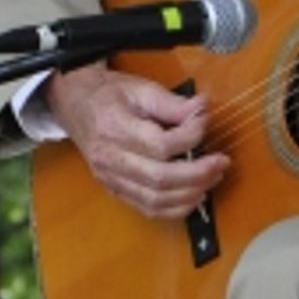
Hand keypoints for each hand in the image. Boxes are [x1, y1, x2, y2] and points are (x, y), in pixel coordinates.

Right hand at [47, 62, 228, 218]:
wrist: (77, 105)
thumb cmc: (109, 95)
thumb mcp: (140, 88)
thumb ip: (172, 103)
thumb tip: (202, 110)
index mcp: (114, 127)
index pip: (160, 144)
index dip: (191, 137)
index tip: (205, 123)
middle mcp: (110, 158)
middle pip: (160, 178)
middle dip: (198, 173)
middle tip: (221, 162)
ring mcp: (111, 178)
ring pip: (155, 199)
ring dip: (191, 193)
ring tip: (212, 177)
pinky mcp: (115, 190)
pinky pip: (147, 209)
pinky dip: (175, 209)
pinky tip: (194, 196)